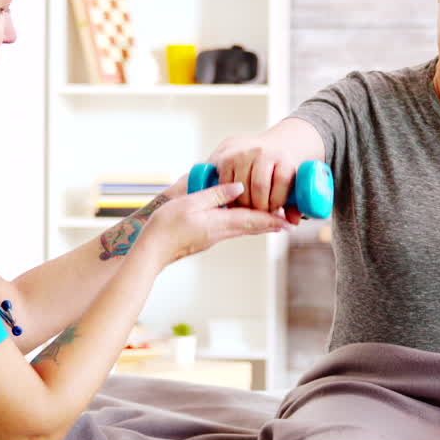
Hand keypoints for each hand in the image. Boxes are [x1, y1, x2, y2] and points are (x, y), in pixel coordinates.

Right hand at [143, 182, 288, 267]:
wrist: (151, 251)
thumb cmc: (167, 226)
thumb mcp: (191, 203)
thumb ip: (216, 195)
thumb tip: (240, 187)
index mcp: (220, 223)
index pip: (252, 220)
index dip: (271, 219)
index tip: (287, 220)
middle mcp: (220, 233)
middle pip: (251, 228)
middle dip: (269, 224)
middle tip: (287, 222)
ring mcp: (212, 238)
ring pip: (241, 230)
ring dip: (257, 225)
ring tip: (271, 222)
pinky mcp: (205, 239)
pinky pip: (230, 231)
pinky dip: (242, 225)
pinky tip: (242, 222)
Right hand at [208, 136, 301, 224]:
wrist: (257, 151)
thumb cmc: (276, 173)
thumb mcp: (288, 184)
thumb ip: (292, 204)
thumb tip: (292, 222)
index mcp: (282, 156)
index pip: (282, 180)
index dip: (278, 199)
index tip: (276, 209)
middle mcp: (262, 152)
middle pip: (260, 186)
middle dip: (261, 206)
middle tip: (261, 213)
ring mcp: (242, 154)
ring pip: (241, 188)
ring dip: (245, 205)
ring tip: (251, 209)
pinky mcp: (225, 159)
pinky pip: (226, 185)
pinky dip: (231, 198)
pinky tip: (238, 202)